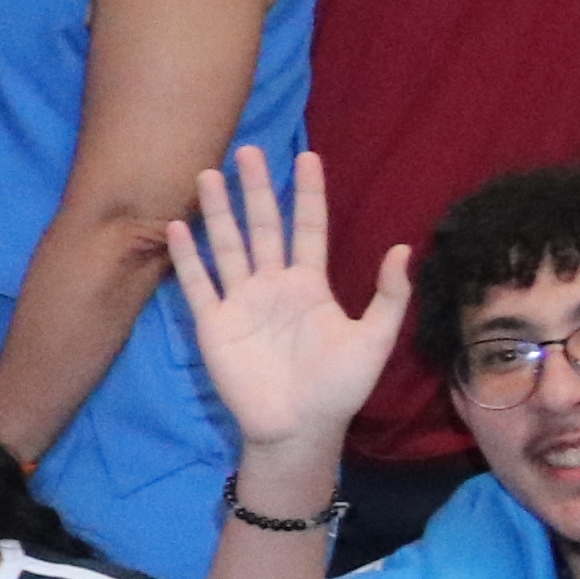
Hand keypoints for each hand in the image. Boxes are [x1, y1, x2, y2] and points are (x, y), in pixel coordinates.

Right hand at [163, 145, 401, 464]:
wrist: (299, 427)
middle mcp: (272, 285)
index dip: (308, 194)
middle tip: (248, 151)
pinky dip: (187, 257)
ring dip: (217, 212)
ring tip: (209, 175)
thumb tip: (402, 249)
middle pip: (263, 227)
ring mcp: (240, 302)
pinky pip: (197, 284)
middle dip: (256, 190)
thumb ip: (388, 296)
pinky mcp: (214, 324)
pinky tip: (177, 228)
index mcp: (310, 285)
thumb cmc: (339, 387)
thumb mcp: (375, 340)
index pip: (308, 228)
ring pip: (227, 246)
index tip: (308, 157)